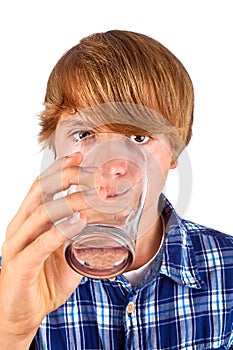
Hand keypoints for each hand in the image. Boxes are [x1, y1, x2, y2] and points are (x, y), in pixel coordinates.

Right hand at [0, 152, 91, 345]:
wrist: (22, 314)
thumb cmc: (43, 280)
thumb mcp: (63, 252)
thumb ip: (78, 235)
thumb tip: (104, 222)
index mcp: (27, 221)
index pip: (41, 186)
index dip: (59, 168)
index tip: (80, 155)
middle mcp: (20, 227)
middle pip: (42, 192)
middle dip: (69, 178)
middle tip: (95, 175)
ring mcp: (17, 245)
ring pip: (44, 213)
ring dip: (72, 201)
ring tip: (96, 196)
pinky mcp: (20, 266)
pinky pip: (41, 244)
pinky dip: (61, 230)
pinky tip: (79, 222)